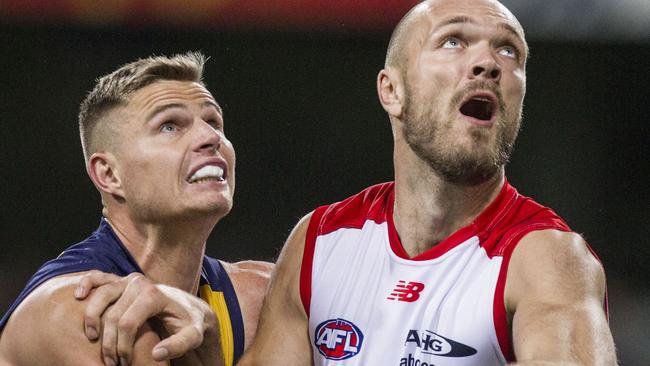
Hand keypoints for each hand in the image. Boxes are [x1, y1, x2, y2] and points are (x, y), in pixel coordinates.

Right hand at [74, 271, 221, 365]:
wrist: (189, 309)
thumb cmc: (189, 324)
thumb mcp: (192, 336)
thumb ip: (179, 345)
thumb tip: (156, 354)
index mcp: (154, 294)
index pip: (127, 323)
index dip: (122, 346)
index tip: (125, 363)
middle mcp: (139, 283)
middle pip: (112, 315)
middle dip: (108, 342)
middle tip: (111, 362)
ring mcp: (128, 279)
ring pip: (100, 297)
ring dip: (92, 319)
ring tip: (93, 338)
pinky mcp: (121, 280)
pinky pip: (98, 277)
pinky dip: (86, 283)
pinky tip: (78, 296)